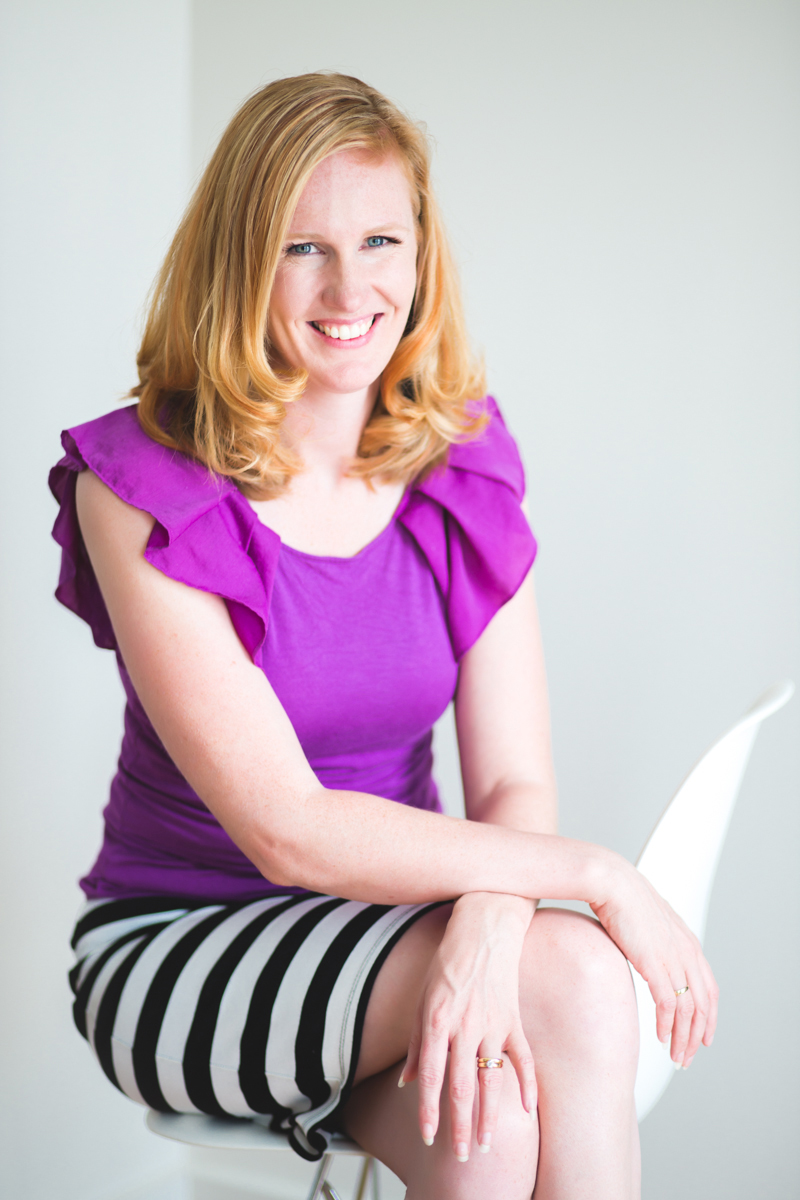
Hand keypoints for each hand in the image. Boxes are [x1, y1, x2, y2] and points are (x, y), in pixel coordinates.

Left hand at [398, 893, 536, 1158]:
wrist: (485, 925)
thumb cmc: (450, 958)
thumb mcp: (423, 996)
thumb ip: (417, 1042)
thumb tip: (409, 1081)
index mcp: (437, 1019)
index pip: (432, 1075)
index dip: (429, 1109)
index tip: (429, 1136)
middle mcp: (464, 1025)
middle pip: (461, 1086)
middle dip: (459, 1126)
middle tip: (461, 1158)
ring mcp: (492, 1024)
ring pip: (491, 1080)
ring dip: (490, 1117)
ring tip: (487, 1145)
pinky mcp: (513, 1019)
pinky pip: (523, 1058)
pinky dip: (527, 1084)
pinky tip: (527, 1110)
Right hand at [591, 860, 718, 1066]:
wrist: (610, 881)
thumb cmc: (620, 898)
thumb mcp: (647, 923)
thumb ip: (655, 942)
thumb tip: (647, 956)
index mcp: (688, 942)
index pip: (709, 988)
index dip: (709, 1016)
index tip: (703, 1037)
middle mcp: (687, 952)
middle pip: (703, 1005)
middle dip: (698, 1036)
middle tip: (688, 1058)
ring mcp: (673, 957)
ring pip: (688, 1010)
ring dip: (684, 1038)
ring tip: (676, 1058)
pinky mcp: (655, 963)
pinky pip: (668, 1005)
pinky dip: (668, 1026)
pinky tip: (662, 1038)